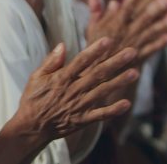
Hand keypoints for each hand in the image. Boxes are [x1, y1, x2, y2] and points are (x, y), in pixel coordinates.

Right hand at [11, 38, 138, 144]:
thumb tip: (62, 45)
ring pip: (102, 92)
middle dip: (115, 62)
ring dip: (119, 82)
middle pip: (97, 74)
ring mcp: (79, 106)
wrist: (31, 127)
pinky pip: (100, 115)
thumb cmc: (33, 99)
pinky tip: (127, 103)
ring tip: (135, 73)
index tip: (108, 40)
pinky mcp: (82, 120)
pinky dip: (113, 110)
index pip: (81, 61)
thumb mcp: (36, 77)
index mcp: (62, 78)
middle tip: (132, 52)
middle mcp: (73, 90)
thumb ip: (51, 61)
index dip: (95, 50)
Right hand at [86, 0, 166, 62]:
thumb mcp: (92, 27)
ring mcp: (133, 45)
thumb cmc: (95, 47)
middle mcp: (125, 33)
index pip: (126, 7)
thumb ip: (96, 11)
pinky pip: (151, 50)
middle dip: (155, 8)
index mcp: (114, 25)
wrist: (97, 72)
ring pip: (150, 33)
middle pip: (142, 18)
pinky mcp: (139, 57)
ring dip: (162, 24)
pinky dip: (159, 44)